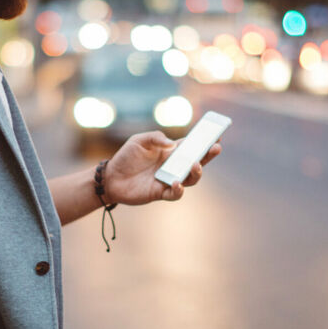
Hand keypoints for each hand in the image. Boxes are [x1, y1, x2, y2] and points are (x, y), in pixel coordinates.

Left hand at [104, 131, 221, 205]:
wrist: (111, 177)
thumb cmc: (126, 157)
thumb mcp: (139, 140)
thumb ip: (156, 137)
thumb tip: (172, 144)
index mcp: (170, 152)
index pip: (191, 146)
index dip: (204, 141)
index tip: (216, 135)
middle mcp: (173, 166)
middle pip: (197, 162)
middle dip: (208, 155)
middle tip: (216, 148)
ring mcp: (168, 180)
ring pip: (190, 179)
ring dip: (196, 173)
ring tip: (195, 165)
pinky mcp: (160, 193)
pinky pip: (175, 193)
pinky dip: (178, 189)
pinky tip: (176, 182)